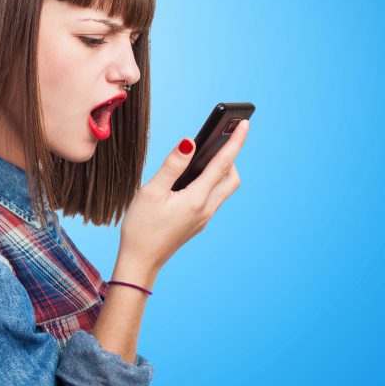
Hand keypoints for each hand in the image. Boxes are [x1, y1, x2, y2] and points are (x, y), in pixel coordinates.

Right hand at [119, 119, 249, 273]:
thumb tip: (189, 142)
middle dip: (231, 157)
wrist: (140, 262)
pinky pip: (212, 198)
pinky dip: (210, 183)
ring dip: (222, 171)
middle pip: (231, 178)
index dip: (234, 141)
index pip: (222, 164)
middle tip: (223, 138)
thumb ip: (172, 165)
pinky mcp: (197, 223)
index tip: (244, 123)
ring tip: (206, 156)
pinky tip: (192, 180)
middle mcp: (205, 209)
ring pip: (223, 189)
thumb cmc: (141, 228)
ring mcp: (203, 218)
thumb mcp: (151, 192)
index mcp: (196, 199)